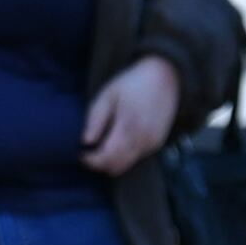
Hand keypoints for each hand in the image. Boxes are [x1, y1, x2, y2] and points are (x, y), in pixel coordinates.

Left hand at [80, 53, 183, 174]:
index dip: (90, 160)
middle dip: (99, 164)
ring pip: (126, 166)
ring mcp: (151, 143)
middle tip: (88, 153)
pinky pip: (136, 159)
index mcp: (128, 126)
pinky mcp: (157, 144)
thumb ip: (95, 120)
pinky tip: (118, 141)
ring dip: (111, 162)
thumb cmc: (131, 84)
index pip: (106, 157)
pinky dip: (123, 156)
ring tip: (101, 147)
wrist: (164, 78)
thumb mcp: (108, 96)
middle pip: (115, 167)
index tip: (80, 154)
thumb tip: (85, 142)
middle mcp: (142, 139)